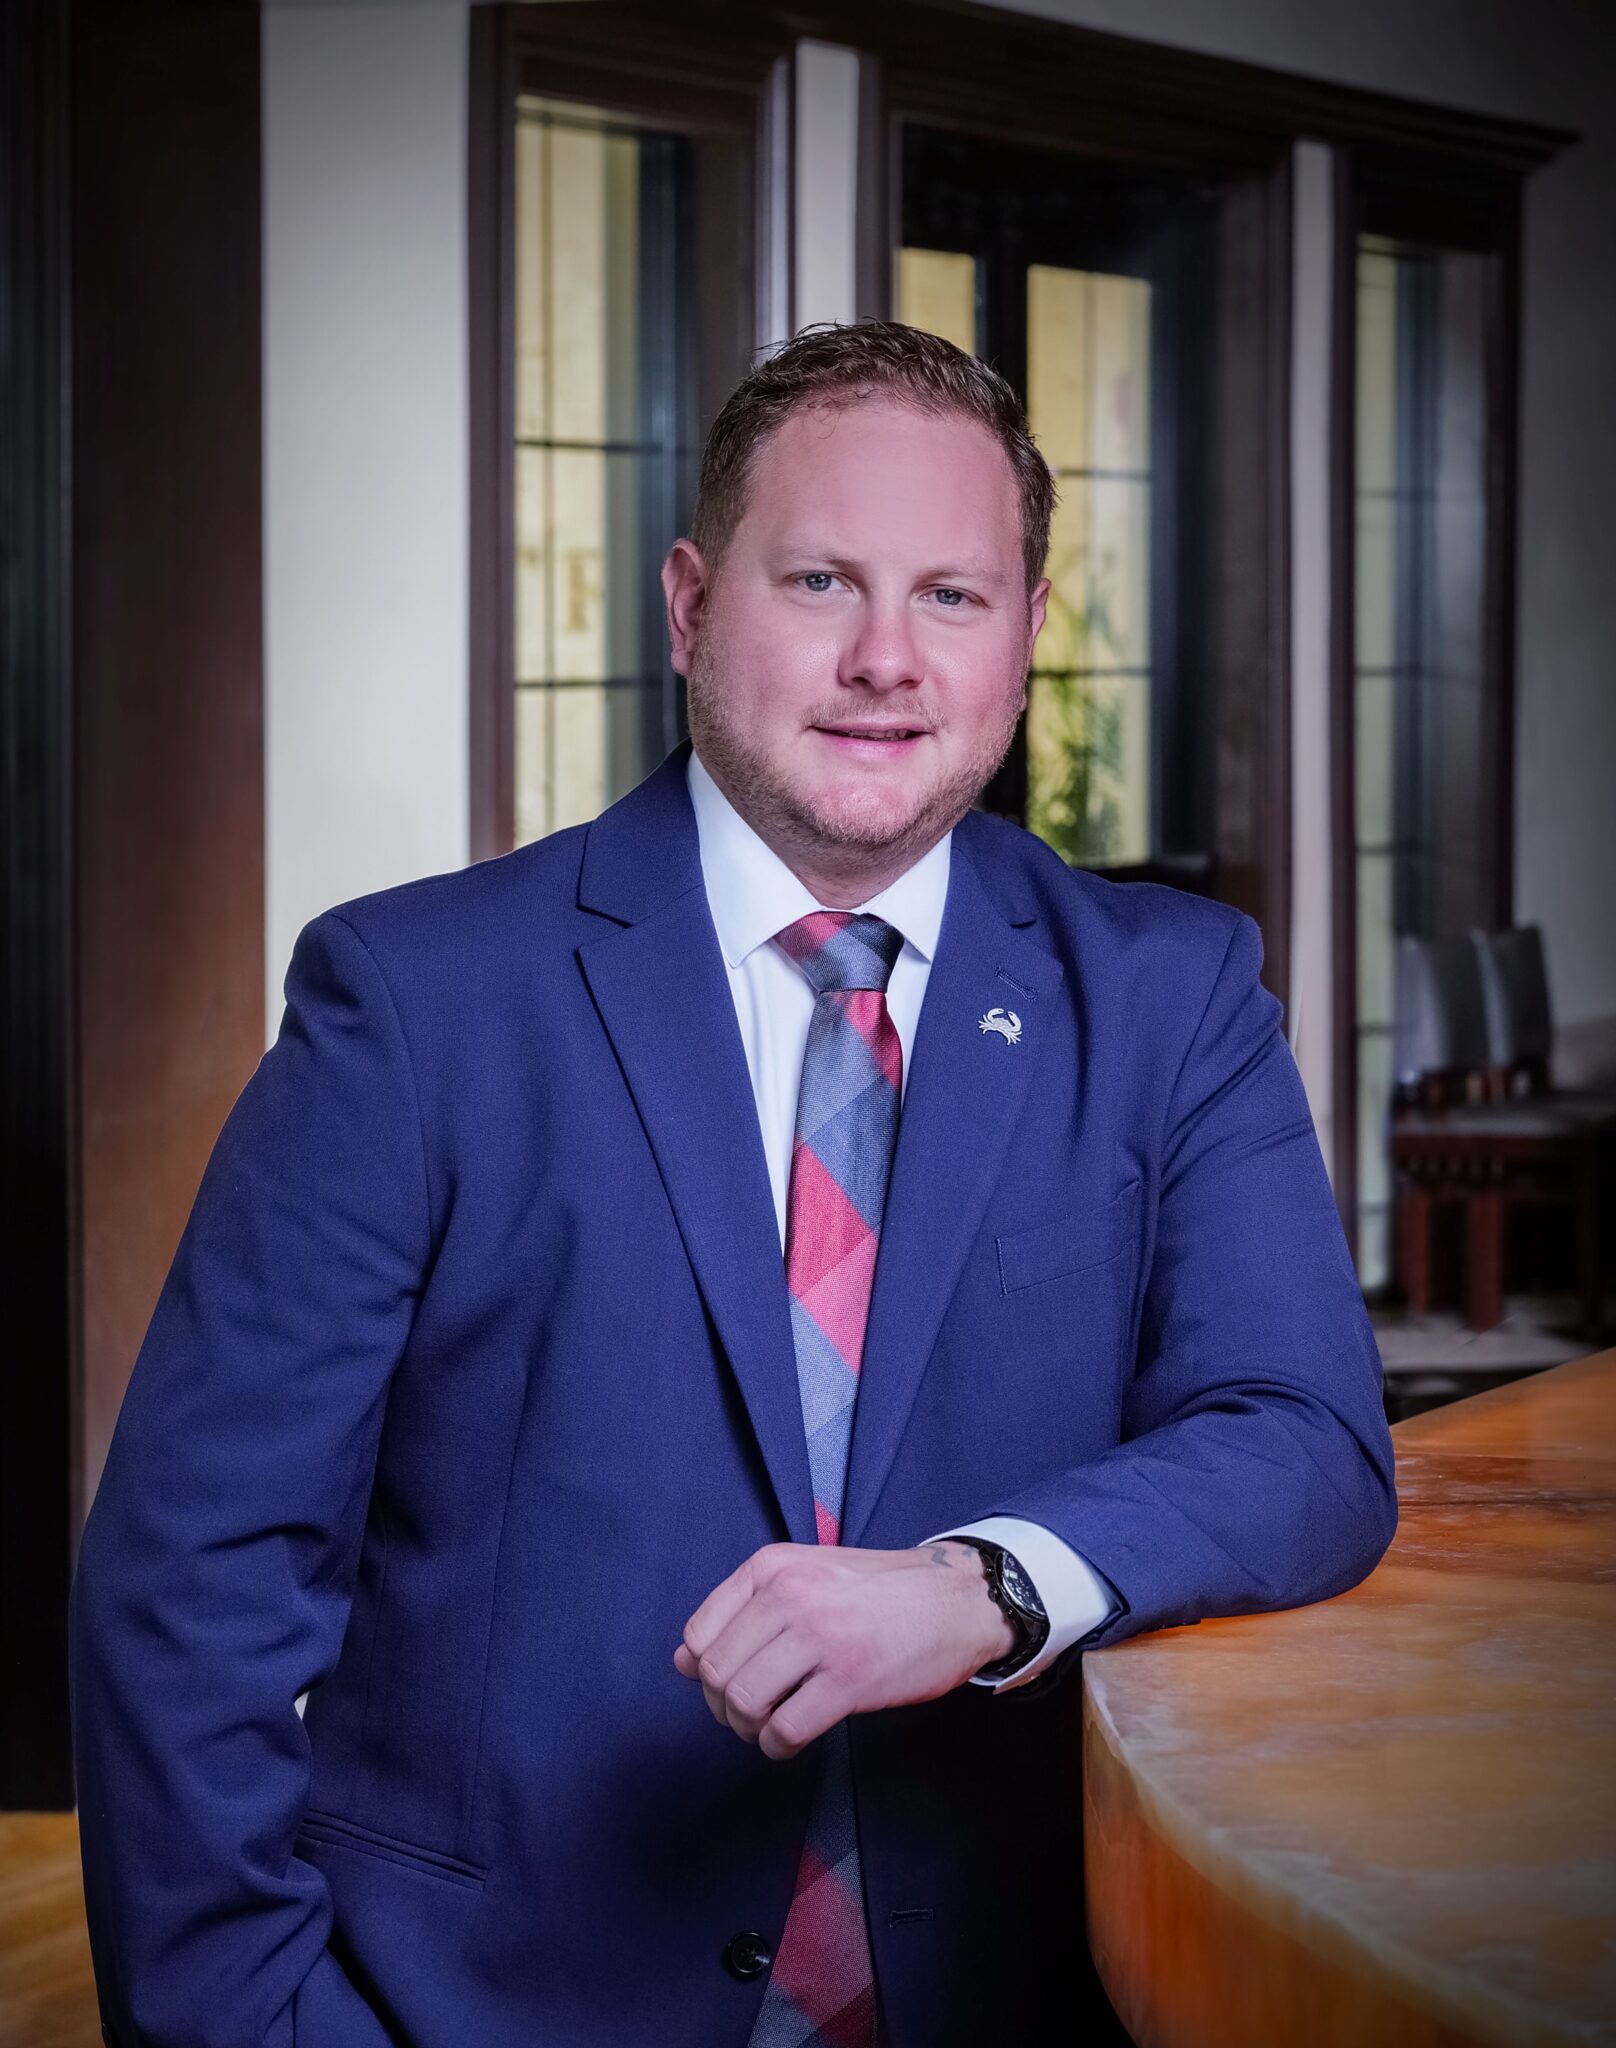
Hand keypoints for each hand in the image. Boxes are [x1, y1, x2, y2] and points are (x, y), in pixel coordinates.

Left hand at [673, 1540, 1016, 1760]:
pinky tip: (794, 1739)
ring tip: (772, 1727)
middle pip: (715, 1674)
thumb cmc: (879, 1592)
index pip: (698, 1634)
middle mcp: (789, 1595)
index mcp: (772, 1566)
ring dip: (750, 1730)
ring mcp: (820, 1636)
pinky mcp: (850, 1678)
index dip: (704, 1672)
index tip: (729, 1683)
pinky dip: (779, 1746)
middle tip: (752, 1714)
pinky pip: (785, 1729)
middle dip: (724, 1708)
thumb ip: (743, 1612)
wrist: (955, 1598)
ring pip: (744, 1703)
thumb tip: (681, 1662)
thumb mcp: (805, 1577)